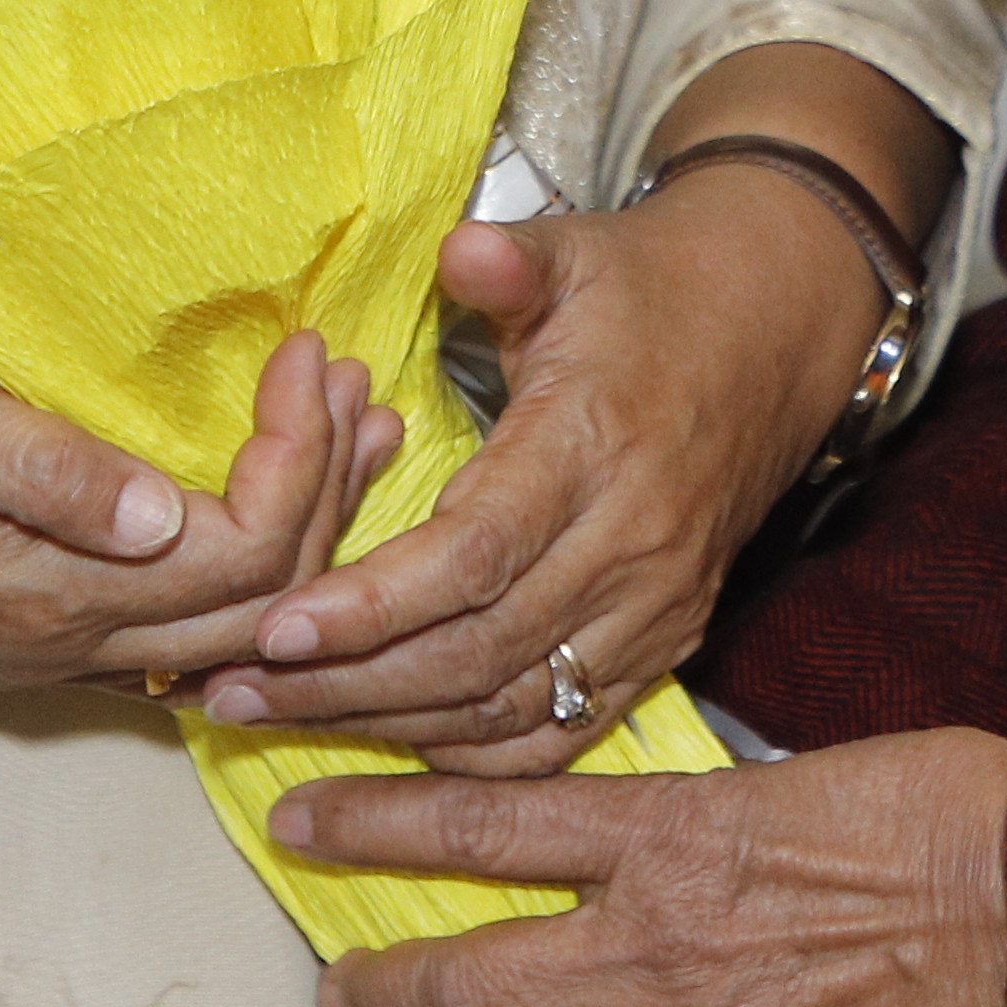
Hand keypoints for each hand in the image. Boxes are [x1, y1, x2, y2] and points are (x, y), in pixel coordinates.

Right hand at [0, 236, 390, 698]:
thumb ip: (48, 471)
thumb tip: (169, 517)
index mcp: (42, 595)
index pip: (237, 560)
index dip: (298, 466)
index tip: (310, 353)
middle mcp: (56, 643)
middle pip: (252, 605)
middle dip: (326, 495)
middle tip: (352, 379)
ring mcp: (38, 643)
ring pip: (219, 619)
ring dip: (297, 525)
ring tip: (348, 425)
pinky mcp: (20, 617)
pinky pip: (169, 611)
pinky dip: (238, 547)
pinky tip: (255, 483)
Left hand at [200, 194, 854, 768]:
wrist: (777, 335)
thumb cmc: (650, 292)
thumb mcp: (579, 252)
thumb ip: (512, 262)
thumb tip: (457, 251)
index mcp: (595, 447)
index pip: (476, 553)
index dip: (374, 601)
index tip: (276, 624)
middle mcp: (630, 545)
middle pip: (477, 651)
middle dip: (345, 682)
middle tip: (230, 690)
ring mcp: (654, 608)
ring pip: (510, 708)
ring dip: (387, 726)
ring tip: (274, 719)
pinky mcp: (665, 644)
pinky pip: (563, 734)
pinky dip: (472, 755)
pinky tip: (388, 745)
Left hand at [281, 726, 1006, 1006]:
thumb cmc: (939, 811)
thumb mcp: (792, 774)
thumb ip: (696, 814)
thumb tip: (642, 832)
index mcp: (661, 831)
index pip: (477, 823)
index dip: (372, 823)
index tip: (295, 822)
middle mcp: (649, 939)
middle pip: (467, 970)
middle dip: (382, 991)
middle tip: (333, 1001)